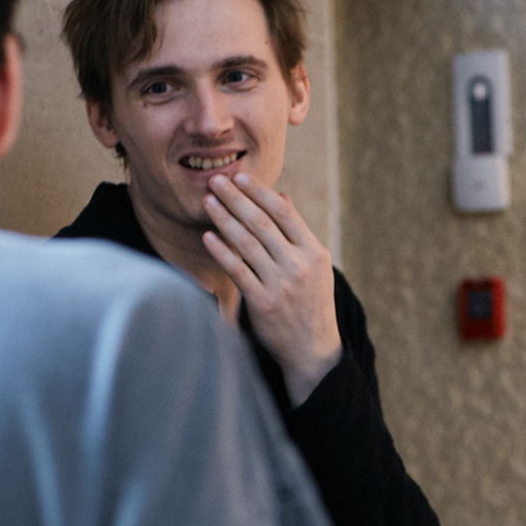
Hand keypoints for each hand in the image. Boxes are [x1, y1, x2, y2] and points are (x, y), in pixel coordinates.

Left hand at [201, 172, 341, 405]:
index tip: (240, 176)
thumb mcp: (316, 266)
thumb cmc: (312, 303)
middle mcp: (300, 265)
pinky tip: (208, 236)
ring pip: (247, 243)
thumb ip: (298, 232)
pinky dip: (222, 252)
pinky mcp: (263, 303)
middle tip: (216, 180)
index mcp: (315, 253)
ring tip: (208, 201)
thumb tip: (282, 196)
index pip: (285, 213)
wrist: (313, 349)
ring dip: (225, 219)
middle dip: (236, 198)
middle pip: (262, 223)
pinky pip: (237, 271)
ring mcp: (282, 284)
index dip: (260, 193)